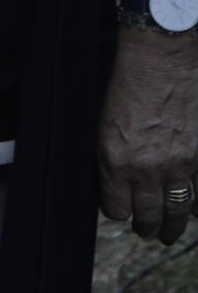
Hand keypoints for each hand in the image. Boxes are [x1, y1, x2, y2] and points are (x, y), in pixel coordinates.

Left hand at [97, 28, 197, 244]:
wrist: (161, 59)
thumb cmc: (128, 84)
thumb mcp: (105, 124)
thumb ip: (112, 157)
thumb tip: (117, 183)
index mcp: (115, 159)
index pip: (115, 208)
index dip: (117, 212)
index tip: (120, 212)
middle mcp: (147, 167)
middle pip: (148, 215)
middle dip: (146, 227)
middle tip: (148, 232)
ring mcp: (180, 163)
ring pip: (178, 209)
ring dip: (173, 224)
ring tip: (169, 232)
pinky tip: (196, 211)